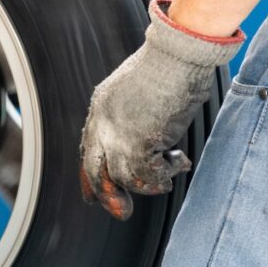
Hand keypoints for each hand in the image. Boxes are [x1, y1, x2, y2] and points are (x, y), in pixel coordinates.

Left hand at [79, 0, 243, 220]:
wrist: (177, 54)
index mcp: (101, 108)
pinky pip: (147, 176)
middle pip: (94, 171)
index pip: (88, 149)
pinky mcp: (136, 143)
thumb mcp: (141, 92)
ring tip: (170, 170)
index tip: (94, 193)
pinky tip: (179, 161)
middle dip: (106, 196)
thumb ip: (135, 115)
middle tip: (122, 213)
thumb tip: (149, 141)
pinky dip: (165, 174)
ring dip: (150, 182)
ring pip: (123, 178)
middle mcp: (102, 124)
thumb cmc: (169, 65)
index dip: (92, 173)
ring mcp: (116, 135)